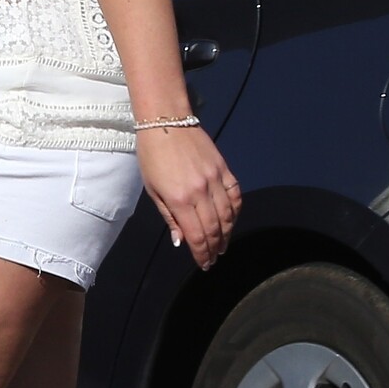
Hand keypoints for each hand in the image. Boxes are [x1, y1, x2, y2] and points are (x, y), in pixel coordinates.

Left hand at [137, 124, 240, 268]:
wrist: (166, 123)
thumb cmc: (152, 156)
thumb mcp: (153, 190)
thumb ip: (169, 217)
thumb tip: (180, 242)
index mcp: (180, 199)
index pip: (197, 236)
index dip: (202, 254)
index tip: (204, 264)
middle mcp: (201, 192)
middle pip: (215, 229)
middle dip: (215, 248)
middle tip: (214, 259)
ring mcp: (215, 179)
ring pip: (228, 215)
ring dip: (227, 234)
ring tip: (223, 245)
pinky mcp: (224, 169)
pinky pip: (236, 195)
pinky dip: (236, 211)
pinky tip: (231, 220)